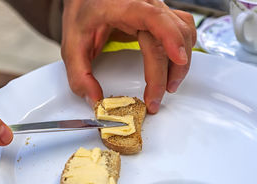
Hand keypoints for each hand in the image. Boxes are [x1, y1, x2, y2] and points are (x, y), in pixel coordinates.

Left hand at [61, 0, 195, 113]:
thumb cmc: (83, 14)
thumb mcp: (73, 45)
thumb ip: (80, 75)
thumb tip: (95, 100)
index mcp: (122, 6)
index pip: (153, 18)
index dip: (170, 37)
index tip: (179, 59)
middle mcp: (145, 3)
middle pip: (169, 35)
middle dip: (168, 72)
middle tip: (154, 100)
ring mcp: (156, 8)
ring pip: (183, 32)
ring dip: (180, 63)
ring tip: (167, 87)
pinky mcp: (162, 15)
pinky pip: (184, 29)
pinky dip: (183, 49)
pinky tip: (175, 66)